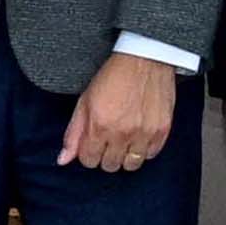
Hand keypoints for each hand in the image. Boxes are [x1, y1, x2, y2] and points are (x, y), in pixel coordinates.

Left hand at [60, 49, 176, 172]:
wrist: (144, 59)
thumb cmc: (114, 76)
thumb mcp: (85, 101)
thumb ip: (73, 133)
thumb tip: (63, 160)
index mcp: (99, 125)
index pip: (89, 161)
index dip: (88, 153)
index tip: (92, 144)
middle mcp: (122, 133)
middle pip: (110, 165)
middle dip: (105, 155)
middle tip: (108, 140)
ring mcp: (144, 133)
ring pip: (132, 164)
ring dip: (125, 155)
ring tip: (124, 139)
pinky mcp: (162, 130)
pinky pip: (151, 154)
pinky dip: (144, 149)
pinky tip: (138, 136)